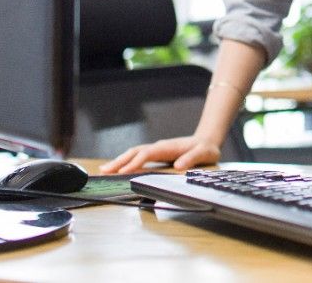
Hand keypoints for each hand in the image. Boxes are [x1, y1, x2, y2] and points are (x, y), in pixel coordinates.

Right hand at [99, 136, 220, 174]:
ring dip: (119, 161)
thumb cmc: (206, 148)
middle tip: (104, 171)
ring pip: (134, 154)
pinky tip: (118, 169)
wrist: (207, 140)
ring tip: (104, 170)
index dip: (135, 163)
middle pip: (135, 152)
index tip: (123, 171)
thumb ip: (193, 158)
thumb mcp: (205, 153)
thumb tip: (179, 166)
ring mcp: (156, 150)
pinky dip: (126, 162)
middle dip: (119, 161)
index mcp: (168, 147)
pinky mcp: (156, 154)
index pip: (147, 154)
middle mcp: (159, 147)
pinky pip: (137, 157)